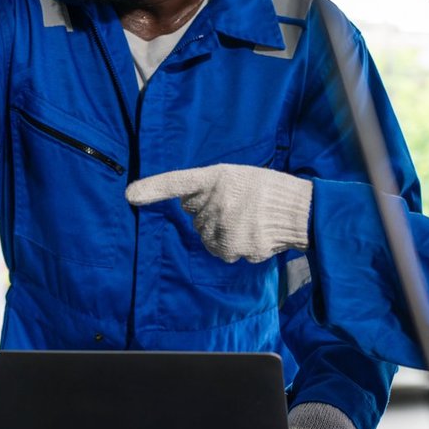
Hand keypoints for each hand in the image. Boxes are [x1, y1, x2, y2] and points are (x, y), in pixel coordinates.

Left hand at [126, 164, 312, 263]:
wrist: (299, 210)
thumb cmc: (269, 189)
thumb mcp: (238, 177)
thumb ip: (210, 188)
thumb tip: (188, 207)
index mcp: (217, 177)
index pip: (178, 181)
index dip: (152, 188)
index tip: (129, 195)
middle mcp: (216, 200)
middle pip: (193, 215)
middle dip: (209, 213)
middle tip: (237, 206)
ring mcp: (224, 226)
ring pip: (205, 236)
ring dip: (220, 232)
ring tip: (246, 221)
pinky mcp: (234, 247)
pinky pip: (221, 252)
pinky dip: (233, 247)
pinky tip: (251, 234)